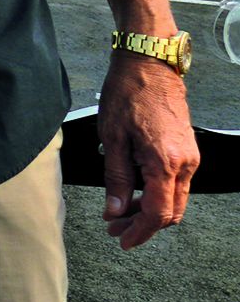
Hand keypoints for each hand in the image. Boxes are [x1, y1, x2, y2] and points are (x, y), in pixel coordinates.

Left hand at [98, 51, 197, 247]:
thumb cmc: (128, 93)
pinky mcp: (186, 149)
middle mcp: (185, 163)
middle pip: (170, 211)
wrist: (149, 62)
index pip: (159, 213)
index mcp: (166, 162)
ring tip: (118, 211)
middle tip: (113, 227)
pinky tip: (132, 191)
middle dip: (142, 224)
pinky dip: (155, 192)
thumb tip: (115, 211)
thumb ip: (116, 178)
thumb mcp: (112, 137)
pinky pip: (174, 183)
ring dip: (148, 209)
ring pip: (173, 198)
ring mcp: (189, 157)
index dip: (140, 231)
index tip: (121, 239)